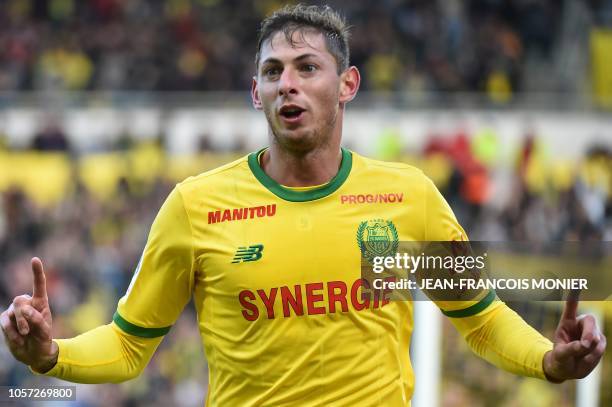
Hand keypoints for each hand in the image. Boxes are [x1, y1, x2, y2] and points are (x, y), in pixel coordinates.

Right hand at [0, 257, 57, 372]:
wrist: (34, 353)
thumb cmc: (43, 339)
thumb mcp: (44, 331)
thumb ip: (37, 319)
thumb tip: (25, 310)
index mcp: (41, 303)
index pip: (39, 285)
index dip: (36, 272)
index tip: (35, 260)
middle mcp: (27, 304)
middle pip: (19, 301)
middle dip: (23, 316)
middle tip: (28, 330)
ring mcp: (15, 312)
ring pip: (11, 312)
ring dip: (18, 326)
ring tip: (25, 335)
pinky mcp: (6, 320)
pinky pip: (4, 322)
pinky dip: (10, 332)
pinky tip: (18, 339)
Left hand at [543, 294, 606, 381]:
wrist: (568, 369)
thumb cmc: (560, 358)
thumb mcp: (559, 355)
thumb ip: (570, 349)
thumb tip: (584, 344)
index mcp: (567, 323)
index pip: (571, 307)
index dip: (574, 296)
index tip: (576, 284)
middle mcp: (581, 325)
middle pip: (590, 321)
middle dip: (589, 332)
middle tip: (585, 345)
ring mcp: (592, 334)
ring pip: (597, 338)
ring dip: (588, 350)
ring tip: (578, 355)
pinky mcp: (600, 343)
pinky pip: (600, 348)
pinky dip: (593, 356)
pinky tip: (585, 358)